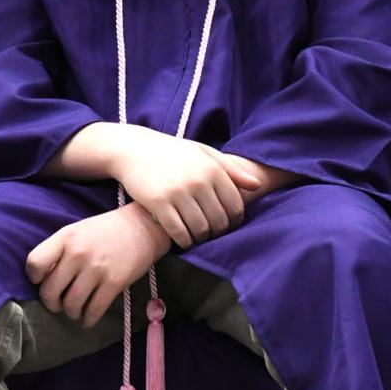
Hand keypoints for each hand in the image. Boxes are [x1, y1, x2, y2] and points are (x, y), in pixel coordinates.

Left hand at [25, 202, 171, 327]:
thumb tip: (43, 279)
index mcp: (66, 237)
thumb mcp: (78, 231)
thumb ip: (59, 250)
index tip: (42, 280)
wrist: (144, 226)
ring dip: (71, 313)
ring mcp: (96, 269)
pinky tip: (88, 318)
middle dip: (51, 303)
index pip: (34, 263)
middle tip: (58, 303)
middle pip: (50, 291)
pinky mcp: (114, 283)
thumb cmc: (106, 230)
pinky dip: (88, 320)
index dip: (34, 277)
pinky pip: (93, 311)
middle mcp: (78, 253)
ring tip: (75, 310)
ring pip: (71, 305)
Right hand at [110, 129, 262, 248]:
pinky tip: (183, 239)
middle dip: (218, 232)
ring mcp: (178, 192)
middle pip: (219, 221)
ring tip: (198, 237)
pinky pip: (179, 232)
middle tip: (211, 233)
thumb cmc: (173, 152)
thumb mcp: (204, 153)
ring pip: (201, 230)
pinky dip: (184, 241)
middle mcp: (198, 181)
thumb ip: (232, 169)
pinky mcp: (158, 203)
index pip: (235, 205)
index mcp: (212, 168)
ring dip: (201, 239)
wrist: (133, 148)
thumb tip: (257, 186)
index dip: (235, 221)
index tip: (228, 225)